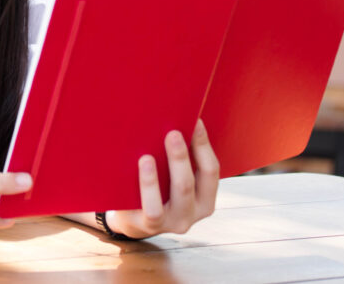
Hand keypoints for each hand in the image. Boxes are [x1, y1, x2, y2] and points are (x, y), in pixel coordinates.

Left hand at [104, 119, 218, 238]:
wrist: (131, 219)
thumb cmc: (155, 188)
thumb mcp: (170, 176)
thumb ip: (177, 158)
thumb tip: (174, 118)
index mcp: (205, 198)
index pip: (212, 170)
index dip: (204, 144)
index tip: (195, 120)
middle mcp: (195, 212)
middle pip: (195, 179)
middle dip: (184, 153)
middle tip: (173, 132)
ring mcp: (174, 221)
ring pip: (180, 191)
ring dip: (173, 164)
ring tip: (158, 146)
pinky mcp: (152, 226)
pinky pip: (154, 207)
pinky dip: (149, 184)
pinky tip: (144, 162)